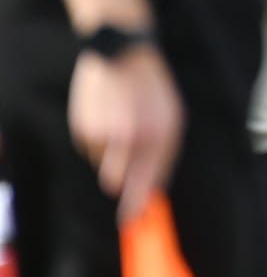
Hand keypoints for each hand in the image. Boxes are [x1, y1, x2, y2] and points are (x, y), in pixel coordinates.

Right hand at [69, 45, 184, 221]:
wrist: (123, 55)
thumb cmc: (152, 90)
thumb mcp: (172, 119)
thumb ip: (164, 155)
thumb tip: (154, 190)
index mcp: (159, 135)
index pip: (147, 181)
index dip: (137, 204)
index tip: (132, 221)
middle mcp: (131, 138)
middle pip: (116, 183)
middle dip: (119, 182)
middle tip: (122, 171)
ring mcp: (104, 133)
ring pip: (102, 165)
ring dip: (111, 154)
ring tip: (120, 125)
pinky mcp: (83, 128)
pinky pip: (89, 150)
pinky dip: (97, 141)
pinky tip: (106, 117)